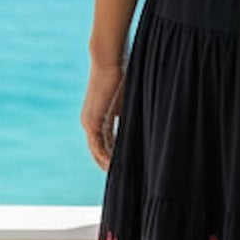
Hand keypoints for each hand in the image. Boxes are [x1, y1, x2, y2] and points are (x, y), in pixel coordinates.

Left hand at [81, 55, 126, 170]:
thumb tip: (149, 125)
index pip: (107, 142)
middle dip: (111, 163)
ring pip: (97, 150)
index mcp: (100, 118)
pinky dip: (105, 156)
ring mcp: (89, 122)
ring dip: (108, 163)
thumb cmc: (121, 77)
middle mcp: (91, 122)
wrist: (108, 62)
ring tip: (120, 176)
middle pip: (100, 150)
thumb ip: (131, 116)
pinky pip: (97, 145)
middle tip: (124, 178)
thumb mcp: (128, 102)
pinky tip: (114, 166)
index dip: (116, 154)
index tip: (127, 166)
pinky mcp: (91, 121)